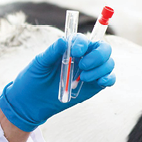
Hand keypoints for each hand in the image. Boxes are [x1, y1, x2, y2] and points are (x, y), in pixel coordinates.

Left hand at [0, 36, 115, 131]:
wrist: (32, 102)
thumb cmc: (34, 78)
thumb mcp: (40, 63)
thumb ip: (53, 51)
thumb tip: (64, 41)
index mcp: (71, 48)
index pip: (84, 40)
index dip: (83, 43)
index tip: (75, 52)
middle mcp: (84, 57)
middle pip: (103, 49)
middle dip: (97, 56)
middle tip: (83, 66)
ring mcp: (90, 72)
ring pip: (108, 63)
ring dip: (100, 69)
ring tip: (83, 78)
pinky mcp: (94, 86)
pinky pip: (109, 79)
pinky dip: (108, 79)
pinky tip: (100, 82)